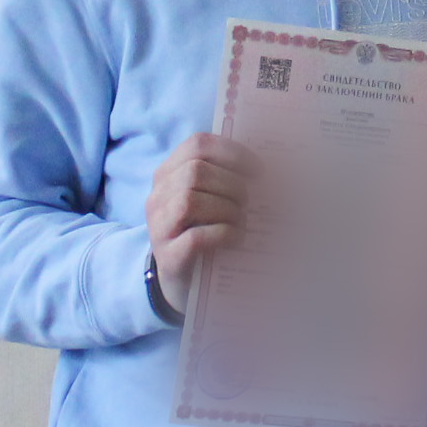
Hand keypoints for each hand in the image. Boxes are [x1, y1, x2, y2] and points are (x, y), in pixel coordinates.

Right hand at [146, 133, 255, 297]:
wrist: (183, 281)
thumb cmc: (203, 231)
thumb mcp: (210, 200)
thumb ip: (225, 179)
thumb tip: (268, 169)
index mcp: (169, 174)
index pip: (197, 145)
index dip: (232, 152)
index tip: (258, 169)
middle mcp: (158, 196)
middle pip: (195, 172)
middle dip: (232, 185)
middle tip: (249, 201)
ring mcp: (159, 227)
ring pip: (191, 201)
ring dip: (227, 209)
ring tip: (242, 220)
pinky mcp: (169, 256)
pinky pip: (196, 237)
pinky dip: (224, 234)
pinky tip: (236, 237)